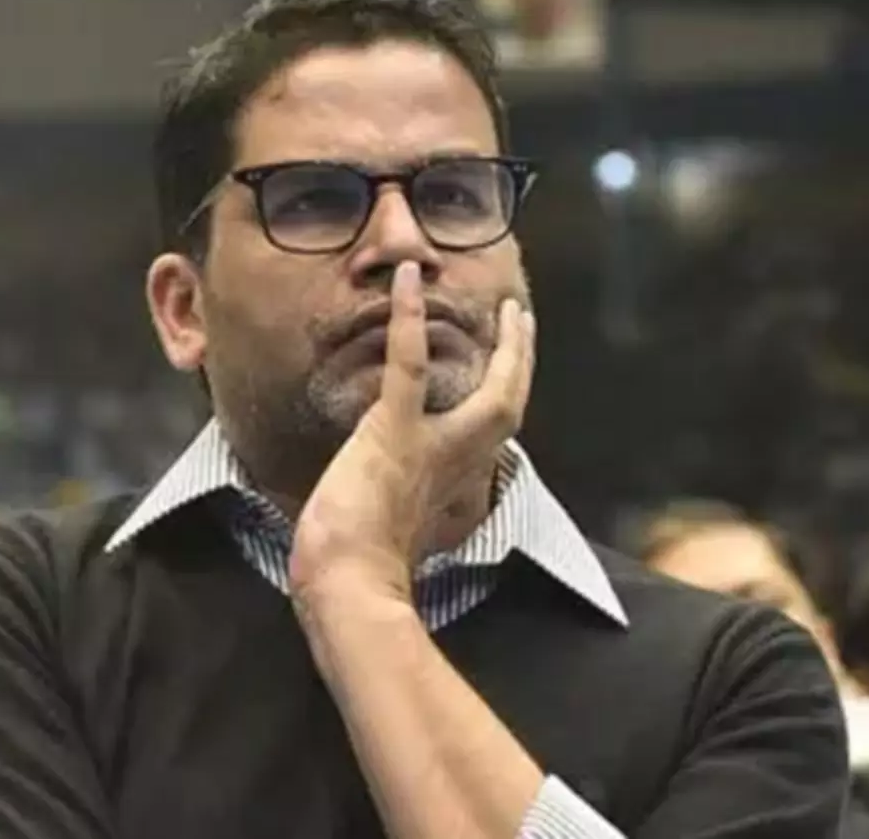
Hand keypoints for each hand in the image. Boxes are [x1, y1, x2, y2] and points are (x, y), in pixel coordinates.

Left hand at [289, 261, 535, 605]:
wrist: (346, 588)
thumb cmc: (355, 578)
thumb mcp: (387, 543)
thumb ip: (399, 523)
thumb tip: (387, 526)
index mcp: (452, 491)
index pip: (489, 439)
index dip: (501, 403)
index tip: (506, 379)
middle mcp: (455, 467)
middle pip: (510, 408)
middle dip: (522, 364)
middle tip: (522, 322)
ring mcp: (429, 445)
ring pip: (489, 390)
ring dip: (505, 346)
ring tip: (506, 308)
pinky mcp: (394, 429)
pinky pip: (410, 364)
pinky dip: (407, 319)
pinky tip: (405, 280)